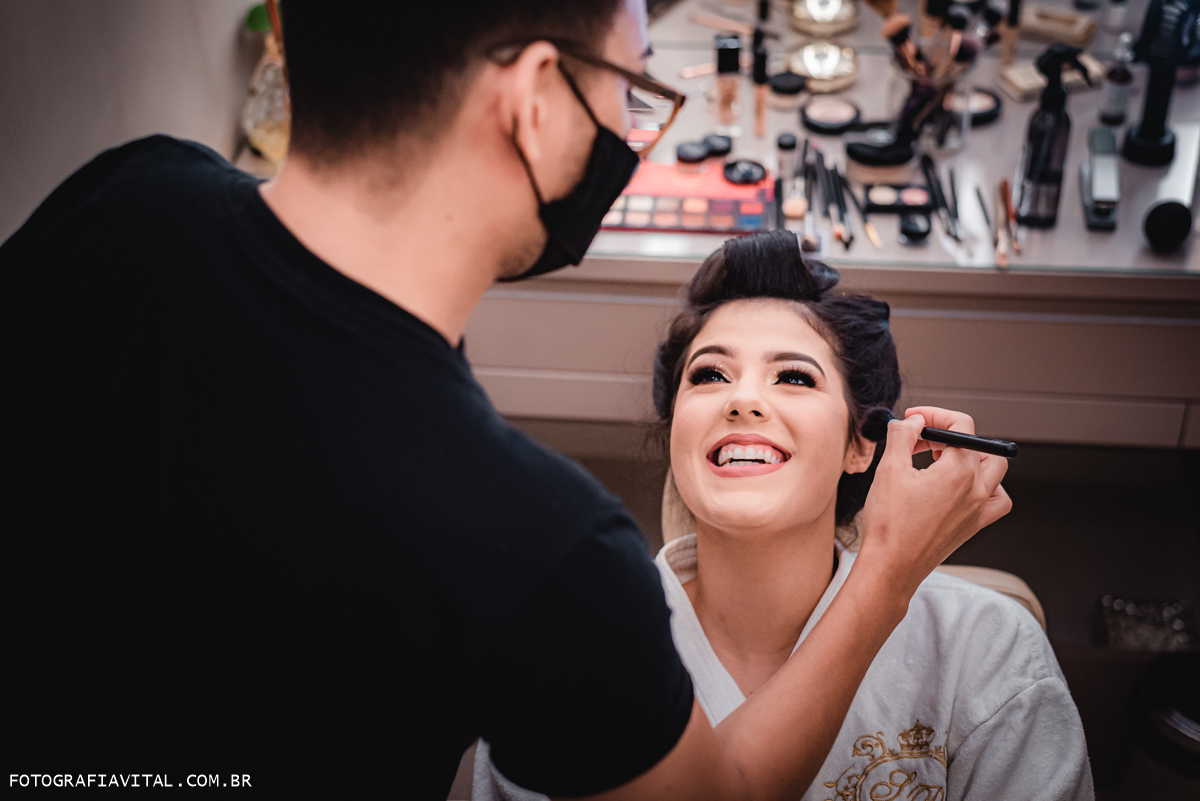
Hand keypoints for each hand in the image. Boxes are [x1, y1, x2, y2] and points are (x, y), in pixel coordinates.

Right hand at [856, 406, 1011, 598]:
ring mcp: (979, 509)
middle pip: (978, 444)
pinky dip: (987, 487)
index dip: (935, 415)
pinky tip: (963, 488)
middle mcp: (977, 489)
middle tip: (921, 440)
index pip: (961, 426)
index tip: (914, 419)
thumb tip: (913, 421)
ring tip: (942, 460)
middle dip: (949, 435)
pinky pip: (997, 500)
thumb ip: (903, 435)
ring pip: (995, 470)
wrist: (892, 566)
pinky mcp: (974, 526)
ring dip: (972, 457)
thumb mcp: (889, 469)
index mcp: (960, 471)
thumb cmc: (889, 524)